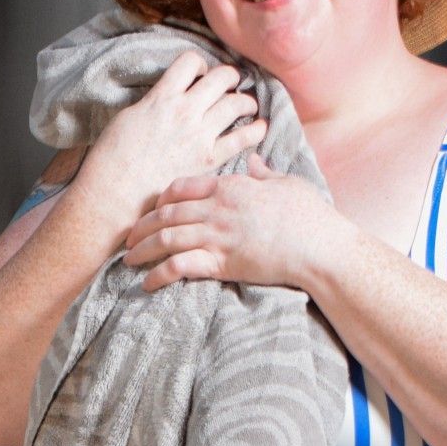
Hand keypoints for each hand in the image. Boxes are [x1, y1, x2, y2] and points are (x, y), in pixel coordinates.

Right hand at [75, 51, 265, 247]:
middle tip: (231, 85)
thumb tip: (168, 99)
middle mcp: (185, 111)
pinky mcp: (209, 160)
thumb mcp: (130, 116)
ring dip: (245, 100)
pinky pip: (242, 138)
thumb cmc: (113, 158)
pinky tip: (260, 127)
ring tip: (247, 105)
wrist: (116, 193)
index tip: (201, 74)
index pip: (190, 62)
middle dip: (229, 77)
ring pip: (236, 103)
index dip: (200, 64)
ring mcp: (199, 135)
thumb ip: (155, 103)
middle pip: (221, 77)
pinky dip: (256, 129)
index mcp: (162, 97)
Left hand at [121, 153, 334, 290]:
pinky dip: (159, 275)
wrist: (320, 246)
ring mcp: (218, 236)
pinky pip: (179, 266)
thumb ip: (264, 173)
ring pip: (166, 238)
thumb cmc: (310, 215)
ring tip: (127, 261)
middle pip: (166, 213)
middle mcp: (218, 208)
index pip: (182, 186)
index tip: (152, 208)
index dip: (161, 198)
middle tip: (126, 237)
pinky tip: (147, 284)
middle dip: (141, 225)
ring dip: (142, 250)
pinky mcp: (222, 264)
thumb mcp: (286, 183)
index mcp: (231, 186)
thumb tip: (254, 162)